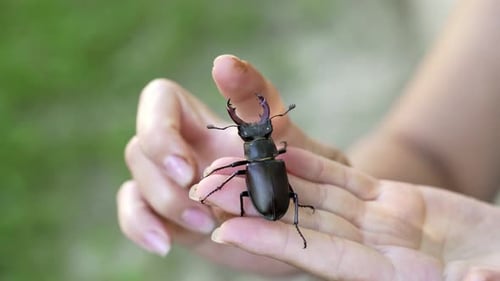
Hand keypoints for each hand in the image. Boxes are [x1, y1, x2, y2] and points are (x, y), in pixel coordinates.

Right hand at [116, 54, 348, 274]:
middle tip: (202, 202)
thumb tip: (223, 63)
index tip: (189, 166)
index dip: (160, 130)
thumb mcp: (279, 131)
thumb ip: (253, 97)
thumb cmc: (292, 165)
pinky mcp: (167, 214)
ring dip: (163, 205)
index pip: (157, 101)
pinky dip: (140, 227)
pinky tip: (163, 244)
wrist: (297, 213)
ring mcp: (168, 180)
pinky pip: (134, 214)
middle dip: (165, 179)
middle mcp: (176, 145)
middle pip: (141, 148)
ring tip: (205, 224)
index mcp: (198, 117)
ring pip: (136, 182)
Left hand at [194, 147, 499, 279]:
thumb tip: (473, 280)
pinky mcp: (392, 201)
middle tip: (210, 189)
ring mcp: (379, 223)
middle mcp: (371, 250)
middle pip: (302, 223)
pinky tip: (285, 154)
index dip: (272, 243)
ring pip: (316, 197)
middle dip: (256, 205)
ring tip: (234, 163)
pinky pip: (345, 181)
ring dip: (276, 180)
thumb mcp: (493, 278)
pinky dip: (315, 168)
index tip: (226, 232)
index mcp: (386, 276)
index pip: (316, 257)